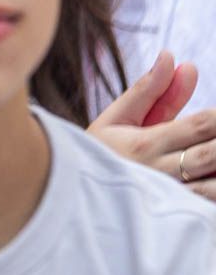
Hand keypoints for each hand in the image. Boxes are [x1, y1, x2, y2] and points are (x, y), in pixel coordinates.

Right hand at [89, 50, 215, 199]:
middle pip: (213, 154)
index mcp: (144, 144)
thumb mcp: (118, 117)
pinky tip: (212, 175)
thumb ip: (150, 89)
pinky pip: (207, 205)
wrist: (74, 195)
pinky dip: (214, 188)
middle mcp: (160, 173)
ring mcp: (170, 200)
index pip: (200, 125)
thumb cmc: (101, 150)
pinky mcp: (177, 218)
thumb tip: (173, 56)